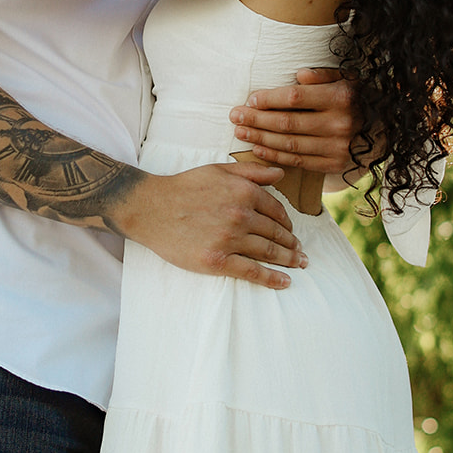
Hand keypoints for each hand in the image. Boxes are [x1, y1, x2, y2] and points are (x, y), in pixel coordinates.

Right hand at [116, 162, 306, 288]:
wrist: (151, 208)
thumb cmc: (184, 187)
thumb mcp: (219, 170)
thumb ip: (253, 172)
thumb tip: (281, 174)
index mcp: (244, 192)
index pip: (277, 211)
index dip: (288, 223)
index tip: (291, 232)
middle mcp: (241, 215)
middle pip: (276, 233)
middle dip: (292, 244)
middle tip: (301, 253)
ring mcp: (230, 239)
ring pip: (269, 252)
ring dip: (288, 260)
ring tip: (298, 265)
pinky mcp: (217, 261)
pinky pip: (253, 272)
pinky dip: (272, 278)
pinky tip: (284, 282)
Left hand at [228, 67, 358, 173]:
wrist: (383, 128)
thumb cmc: (356, 98)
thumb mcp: (346, 77)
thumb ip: (322, 75)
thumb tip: (299, 75)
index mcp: (341, 97)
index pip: (295, 99)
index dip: (269, 100)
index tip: (250, 99)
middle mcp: (340, 123)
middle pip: (287, 123)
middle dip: (256, 120)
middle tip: (235, 117)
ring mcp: (338, 147)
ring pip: (290, 145)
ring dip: (261, 139)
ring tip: (241, 133)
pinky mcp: (335, 164)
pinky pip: (299, 162)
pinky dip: (275, 156)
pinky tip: (258, 149)